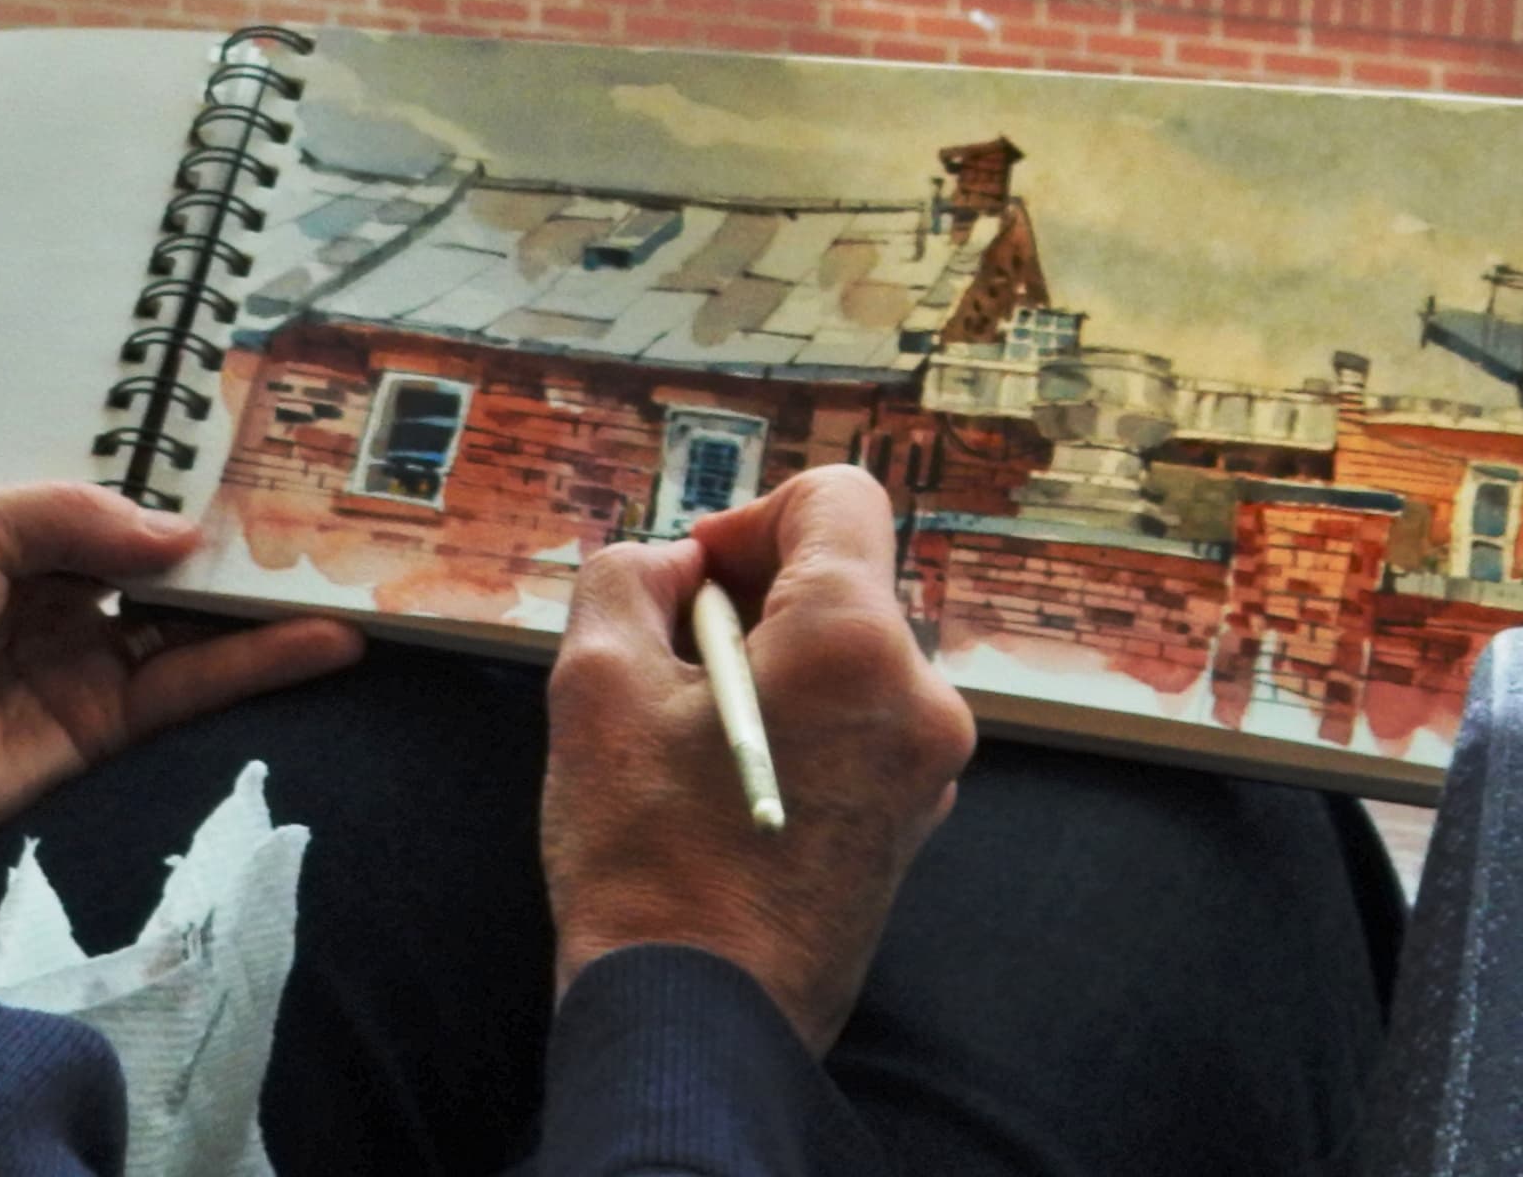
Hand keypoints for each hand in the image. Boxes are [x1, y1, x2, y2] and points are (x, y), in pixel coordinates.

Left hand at [0, 482, 358, 883]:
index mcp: (0, 537)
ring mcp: (74, 666)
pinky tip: (322, 639)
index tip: (261, 455)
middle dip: (233, 540)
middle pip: (158, 562)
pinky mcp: (95, 734)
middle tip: (327, 509)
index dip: (176, 486)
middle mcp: (45, 596)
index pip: (107, 505)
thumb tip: (177, 534)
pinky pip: (187, 690)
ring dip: (263, 601)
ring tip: (352, 570)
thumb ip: (70, 516)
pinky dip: (256, 665)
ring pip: (188, 625)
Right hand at [540, 464, 976, 1050]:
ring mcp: (927, 770)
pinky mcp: (912, 826)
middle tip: (668, 664)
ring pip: (846, 659)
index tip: (693, 581)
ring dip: (770, 669)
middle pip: (841, 583)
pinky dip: (797, 727)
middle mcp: (919, 695)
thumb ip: (628, 579)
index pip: (839, 498)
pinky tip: (725, 787)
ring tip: (686, 738)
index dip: (751, 516)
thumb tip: (674, 567)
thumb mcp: (595, 682)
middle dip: (751, 601)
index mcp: (856, 639)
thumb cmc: (645, 855)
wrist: (698, 1023)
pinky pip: (859, 729)